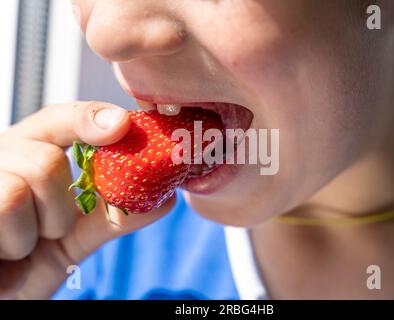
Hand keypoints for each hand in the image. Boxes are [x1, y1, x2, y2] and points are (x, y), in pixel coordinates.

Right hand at [0, 102, 174, 298]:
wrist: (5, 293)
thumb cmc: (32, 259)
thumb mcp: (76, 235)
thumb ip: (114, 214)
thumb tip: (167, 198)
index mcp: (28, 153)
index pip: (58, 119)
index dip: (89, 118)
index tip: (120, 123)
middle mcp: (3, 158)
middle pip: (46, 161)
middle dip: (59, 211)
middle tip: (50, 233)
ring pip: (17, 193)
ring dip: (32, 236)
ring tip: (23, 249)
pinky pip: (0, 218)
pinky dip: (11, 252)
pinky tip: (5, 261)